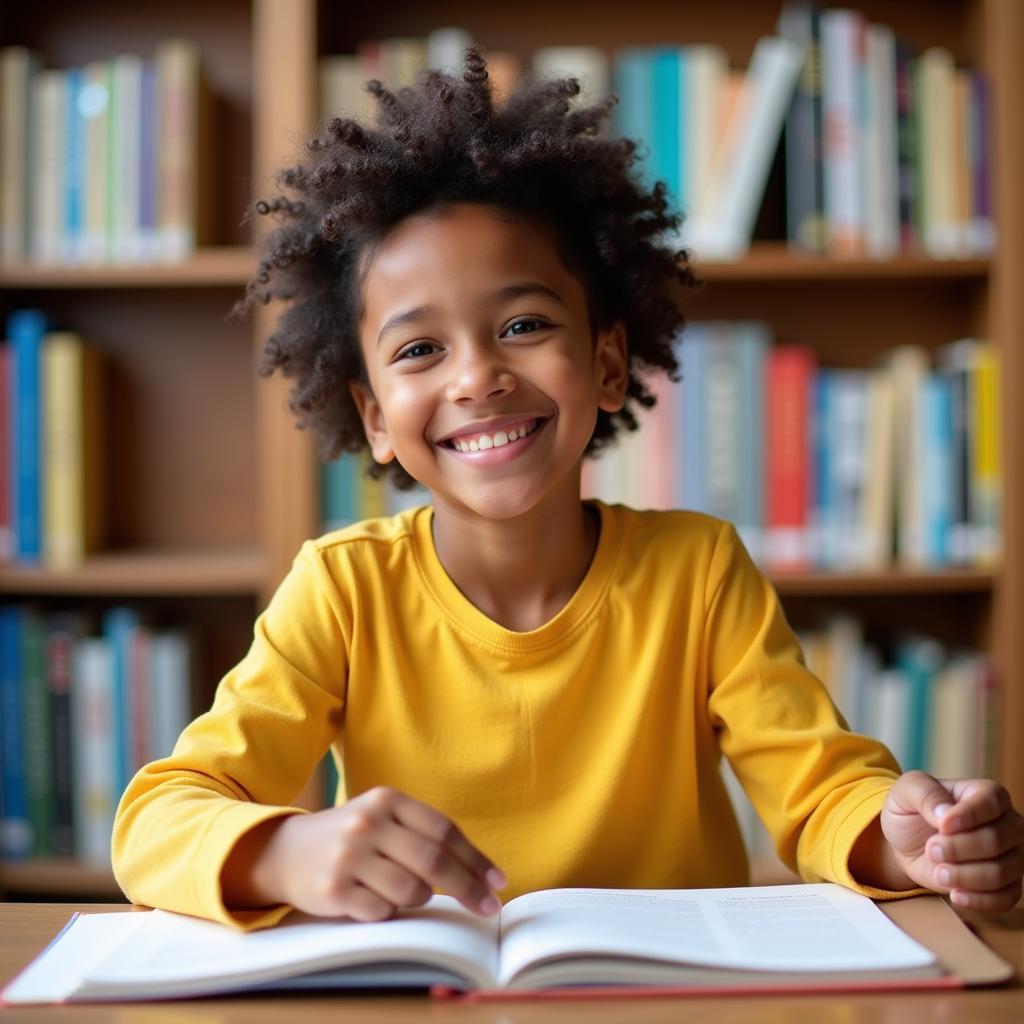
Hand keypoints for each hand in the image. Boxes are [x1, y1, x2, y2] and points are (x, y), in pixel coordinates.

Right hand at [225, 786, 506, 920]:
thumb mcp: (384, 819)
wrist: (286, 851)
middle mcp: (368, 824)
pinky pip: (383, 912)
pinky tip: (372, 898)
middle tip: (489, 908)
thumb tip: (484, 873)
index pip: (444, 830)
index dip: (475, 859)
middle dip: (468, 888)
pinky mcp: (334, 890)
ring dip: (417, 899)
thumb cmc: (352, 837)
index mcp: (387, 800)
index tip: (498, 882)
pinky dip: (387, 911)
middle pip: (434, 861)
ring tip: (398, 889)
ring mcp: (348, 857)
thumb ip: (425, 835)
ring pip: (412, 892)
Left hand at [881, 771, 1023, 911]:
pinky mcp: (1007, 884)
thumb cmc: (911, 810)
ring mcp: (1011, 856)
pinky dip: (979, 900)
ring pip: (1001, 872)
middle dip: (958, 849)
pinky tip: (954, 894)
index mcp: (987, 794)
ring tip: (939, 871)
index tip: (942, 826)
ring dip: (964, 875)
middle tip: (931, 849)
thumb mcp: (906, 791)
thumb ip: (924, 793)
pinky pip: (1006, 899)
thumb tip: (945, 813)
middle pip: (996, 840)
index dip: (968, 815)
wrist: (907, 843)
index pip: (992, 801)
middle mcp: (1007, 823)